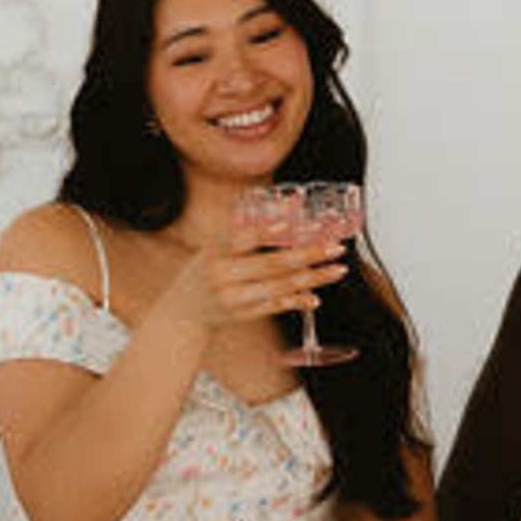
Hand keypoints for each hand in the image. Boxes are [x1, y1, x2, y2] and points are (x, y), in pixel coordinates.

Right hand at [152, 220, 339, 342]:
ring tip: (337, 269)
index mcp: (216, 251)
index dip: (271, 229)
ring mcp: (235, 297)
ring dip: (313, 278)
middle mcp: (225, 275)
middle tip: (334, 246)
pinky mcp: (245, 314)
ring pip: (280, 286)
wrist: (184, 310)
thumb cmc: (205, 270)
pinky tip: (315, 296)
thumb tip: (289, 205)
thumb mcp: (216, 245)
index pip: (245, 237)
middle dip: (308, 254)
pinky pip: (276, 306)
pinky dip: (297, 300)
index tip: (295, 221)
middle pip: (272, 264)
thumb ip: (248, 229)